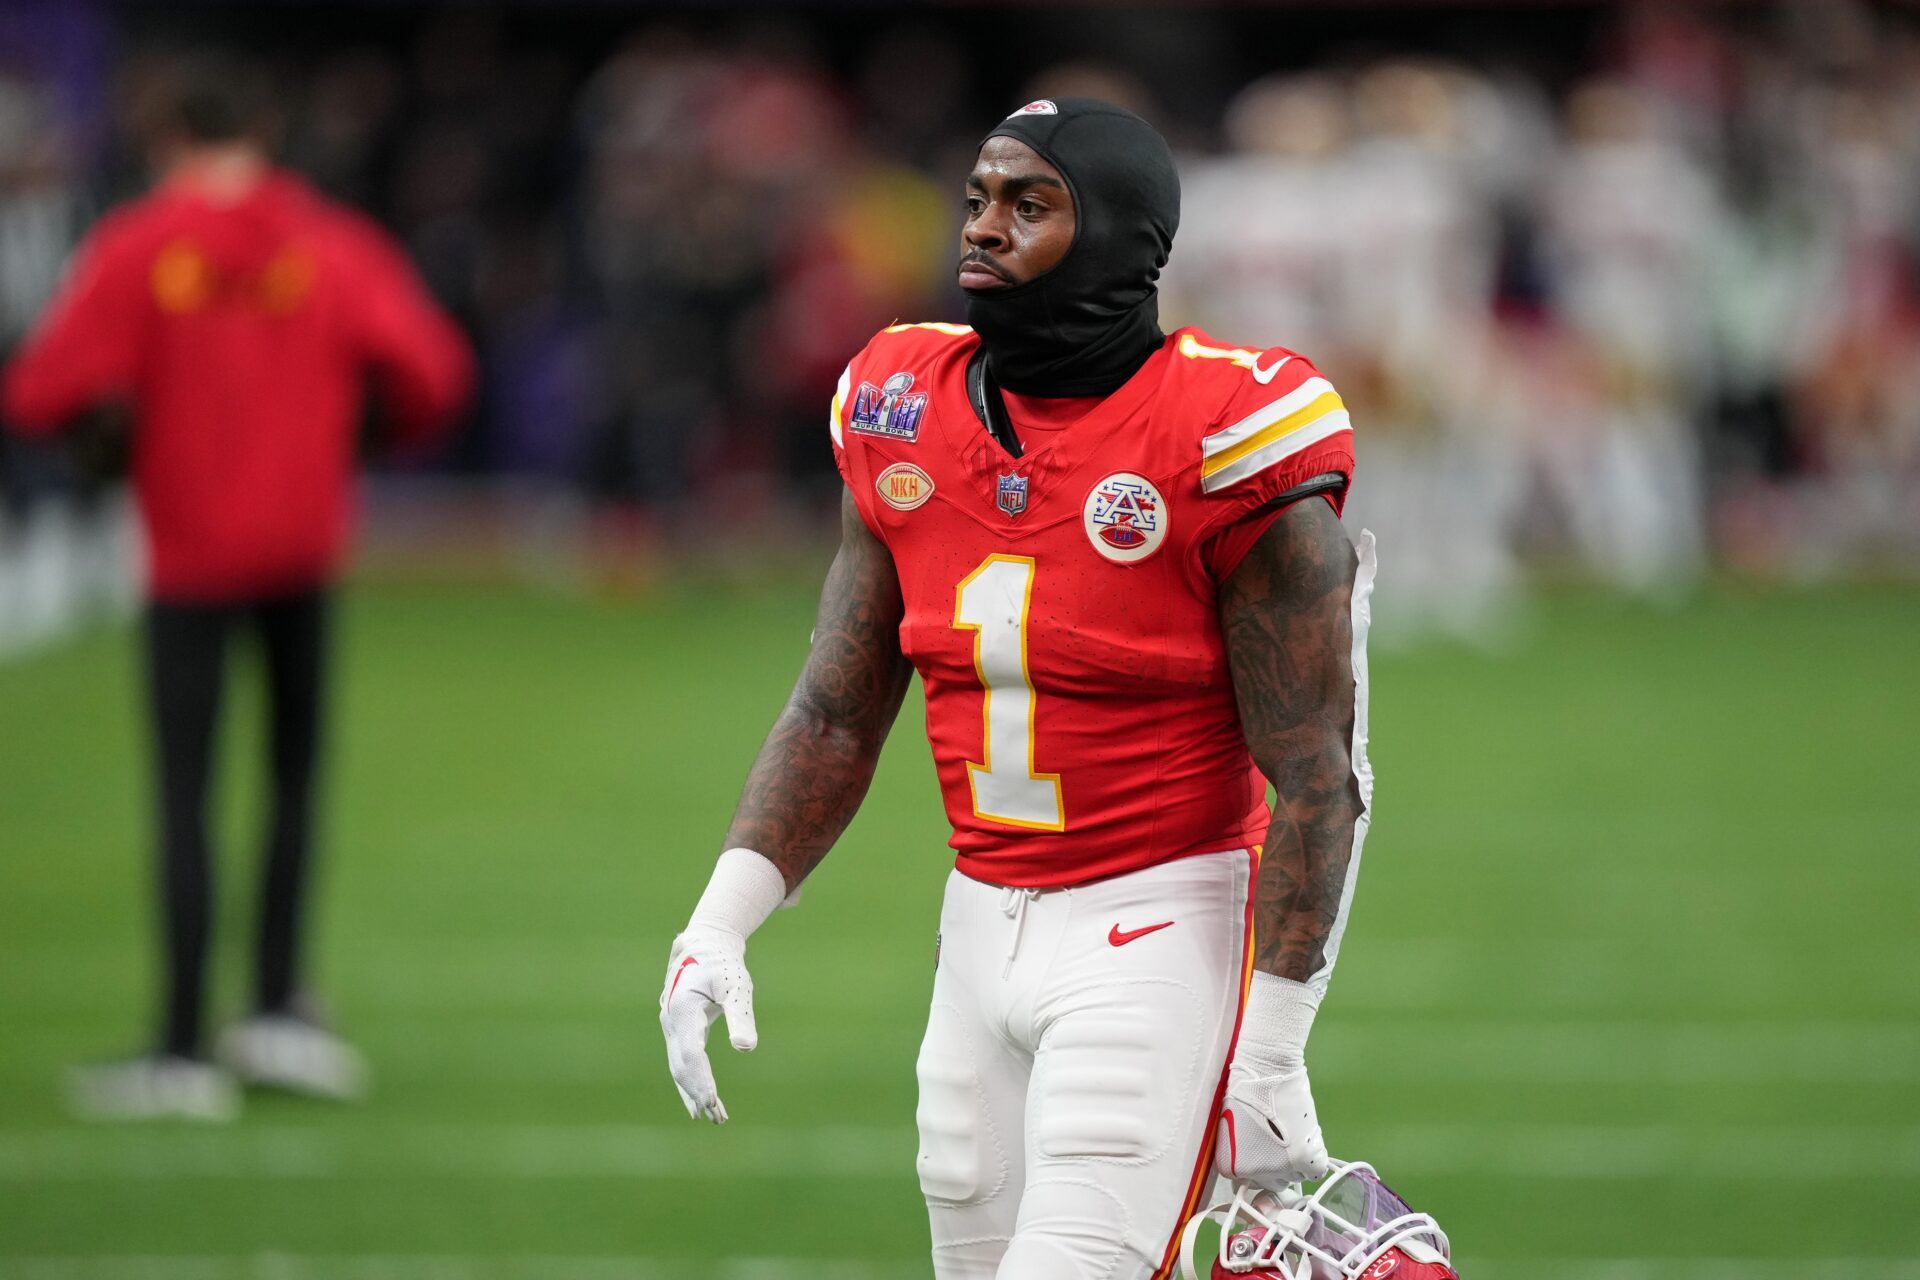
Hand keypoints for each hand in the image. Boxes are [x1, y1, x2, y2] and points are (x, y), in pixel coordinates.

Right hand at [658, 926, 758, 1123]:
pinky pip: (683, 1061)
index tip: (713, 1101)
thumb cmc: (724, 964)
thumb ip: (740, 1016)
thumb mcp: (737, 987)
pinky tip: (702, 1103)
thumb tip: (746, 1048)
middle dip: (698, 1093)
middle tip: (717, 1118)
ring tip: (715, 1117)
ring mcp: (672, 1027)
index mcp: (682, 1009)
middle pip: (682, 1066)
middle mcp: (671, 1021)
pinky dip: (692, 1082)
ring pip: (680, 1067)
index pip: (690, 1054)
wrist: (706, 945)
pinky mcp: (679, 1031)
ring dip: (695, 1093)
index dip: (701, 1079)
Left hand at [1215, 1063, 1328, 1186]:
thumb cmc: (1244, 1091)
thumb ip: (1242, 1151)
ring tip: (1293, 1135)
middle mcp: (1256, 1173)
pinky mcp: (1304, 1158)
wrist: (1265, 1072)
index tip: (1265, 1147)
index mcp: (1232, 1167)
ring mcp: (1281, 1168)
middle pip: (1273, 1182)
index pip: (1251, 1179)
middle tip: (1280, 1142)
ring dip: (1296, 1161)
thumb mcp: (1232, 1127)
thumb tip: (1256, 1160)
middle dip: (1277, 1165)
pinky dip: (1314, 1159)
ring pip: (1294, 1176)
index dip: (1260, 1163)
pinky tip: (1307, 1141)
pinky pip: (1315, 1171)